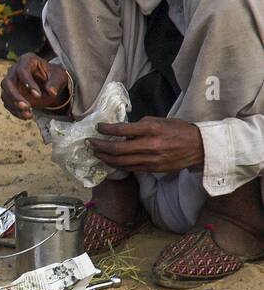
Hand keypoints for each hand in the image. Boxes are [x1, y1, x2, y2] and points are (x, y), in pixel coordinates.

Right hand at [1, 53, 71, 119]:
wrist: (49, 83)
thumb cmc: (54, 76)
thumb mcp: (60, 76)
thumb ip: (55, 83)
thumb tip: (51, 92)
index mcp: (27, 60)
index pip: (22, 71)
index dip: (28, 83)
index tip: (38, 95)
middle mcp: (14, 69)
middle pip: (7, 82)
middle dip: (15, 96)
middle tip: (27, 107)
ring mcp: (10, 82)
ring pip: (5, 94)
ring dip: (15, 106)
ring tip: (29, 115)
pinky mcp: (8, 93)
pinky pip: (7, 103)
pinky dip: (15, 111)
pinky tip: (27, 116)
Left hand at [89, 119, 204, 172]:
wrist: (199, 147)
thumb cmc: (178, 130)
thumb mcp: (159, 120)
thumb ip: (139, 125)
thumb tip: (121, 130)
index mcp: (151, 129)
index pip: (121, 130)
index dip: (106, 129)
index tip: (98, 128)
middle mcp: (150, 145)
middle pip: (117, 150)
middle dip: (100, 147)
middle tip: (90, 143)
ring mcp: (151, 160)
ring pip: (121, 162)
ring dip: (105, 158)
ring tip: (96, 153)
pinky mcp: (153, 169)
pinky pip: (130, 168)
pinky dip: (117, 165)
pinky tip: (110, 161)